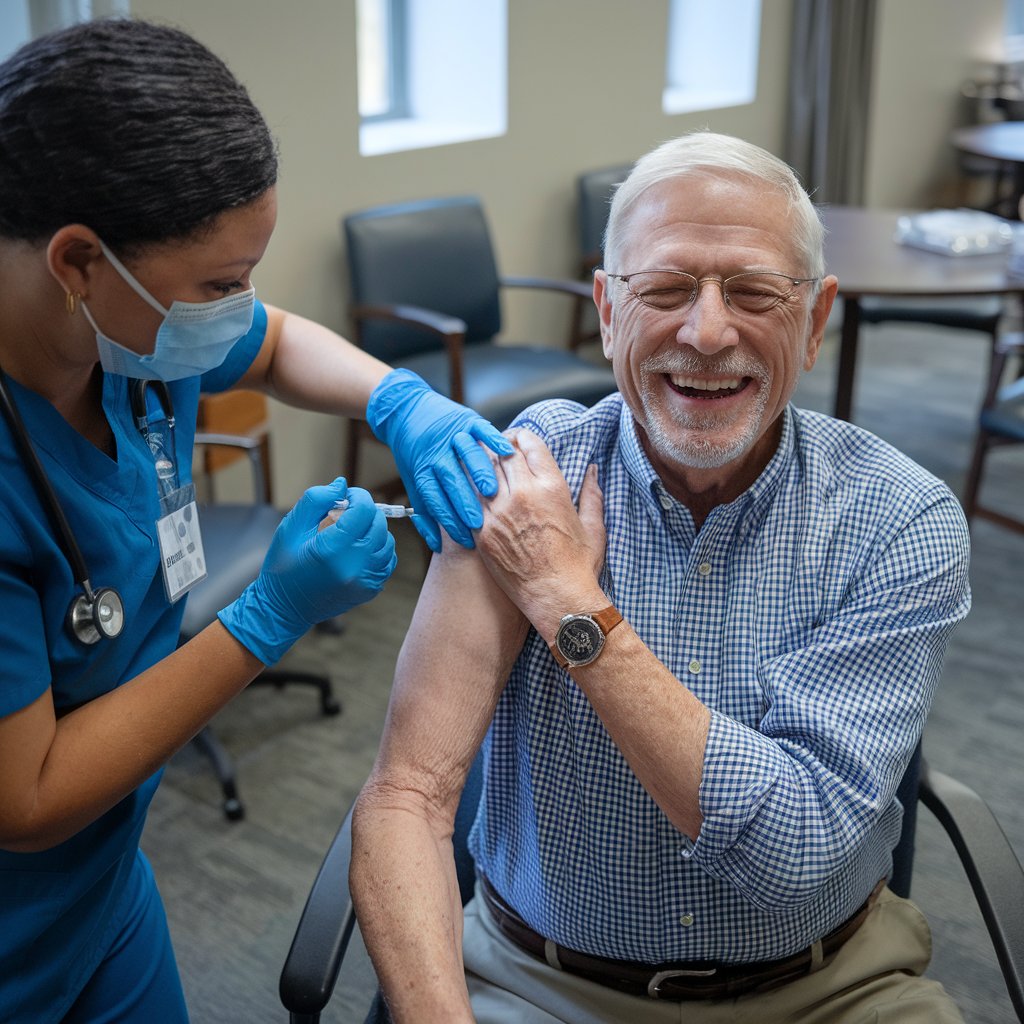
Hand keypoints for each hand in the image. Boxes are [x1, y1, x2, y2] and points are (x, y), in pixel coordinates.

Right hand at [218, 478, 396, 664]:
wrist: (284, 609)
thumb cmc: (284, 566)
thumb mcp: (291, 528)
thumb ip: (316, 500)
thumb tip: (342, 485)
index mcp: (332, 549)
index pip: (364, 510)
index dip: (358, 496)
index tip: (347, 497)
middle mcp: (354, 566)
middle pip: (379, 524)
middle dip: (366, 512)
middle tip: (347, 513)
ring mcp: (365, 581)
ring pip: (387, 542)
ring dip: (373, 531)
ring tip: (351, 532)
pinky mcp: (370, 590)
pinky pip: (387, 561)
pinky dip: (378, 550)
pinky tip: (358, 549)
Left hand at [366, 369, 513, 550]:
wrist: (407, 410)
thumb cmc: (414, 453)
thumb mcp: (414, 482)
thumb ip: (426, 512)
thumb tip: (436, 545)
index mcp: (422, 470)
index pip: (435, 499)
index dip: (449, 521)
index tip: (465, 540)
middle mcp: (436, 452)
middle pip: (451, 480)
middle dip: (464, 503)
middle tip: (479, 524)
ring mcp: (452, 434)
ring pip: (466, 455)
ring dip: (479, 473)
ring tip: (492, 492)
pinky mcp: (466, 418)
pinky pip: (481, 429)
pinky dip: (493, 439)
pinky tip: (506, 452)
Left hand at [476, 430, 605, 637]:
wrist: (557, 599)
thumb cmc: (578, 566)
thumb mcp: (594, 527)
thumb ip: (592, 494)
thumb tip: (594, 470)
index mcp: (552, 487)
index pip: (529, 443)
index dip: (521, 437)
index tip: (518, 440)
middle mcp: (523, 494)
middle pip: (502, 453)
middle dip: (499, 447)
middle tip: (496, 449)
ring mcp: (499, 513)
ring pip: (481, 473)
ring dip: (481, 466)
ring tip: (481, 467)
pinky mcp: (482, 533)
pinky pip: (468, 501)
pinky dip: (469, 491)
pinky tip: (470, 491)